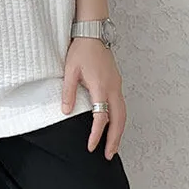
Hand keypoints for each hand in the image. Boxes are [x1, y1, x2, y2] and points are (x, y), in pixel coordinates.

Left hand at [61, 37, 125, 159]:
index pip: (101, 117)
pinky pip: (122, 105)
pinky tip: (114, 125)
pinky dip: (120, 119)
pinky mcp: (117, 82)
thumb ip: (68, 92)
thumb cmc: (81, 50)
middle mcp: (113, 88)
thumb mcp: (70, 70)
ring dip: (119, 131)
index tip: (90, 146)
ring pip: (123, 113)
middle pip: (119, 120)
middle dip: (115, 139)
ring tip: (113, 146)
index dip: (96, 134)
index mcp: (101, 86)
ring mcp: (117, 85)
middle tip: (109, 155)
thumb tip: (65, 112)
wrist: (93, 33)